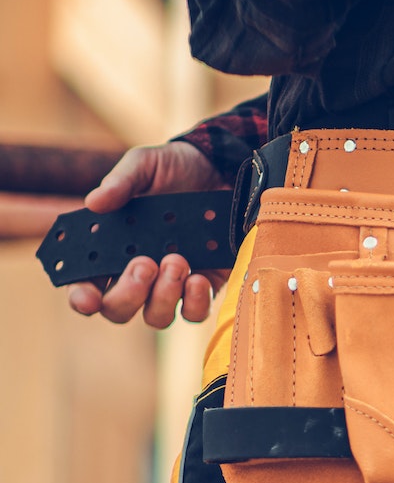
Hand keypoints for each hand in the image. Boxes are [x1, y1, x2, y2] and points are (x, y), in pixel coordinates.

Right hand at [68, 141, 230, 327]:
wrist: (222, 168)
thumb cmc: (174, 169)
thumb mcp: (145, 165)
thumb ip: (120, 182)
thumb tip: (94, 202)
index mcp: (110, 250)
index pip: (85, 285)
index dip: (82, 298)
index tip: (88, 298)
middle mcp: (138, 274)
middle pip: (118, 309)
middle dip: (127, 294)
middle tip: (144, 264)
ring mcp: (171, 283)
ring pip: (156, 316)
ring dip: (163, 296)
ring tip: (176, 260)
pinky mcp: (205, 285)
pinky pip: (195, 312)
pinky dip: (194, 302)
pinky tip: (198, 279)